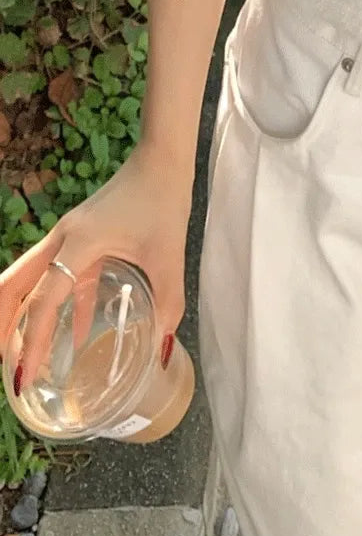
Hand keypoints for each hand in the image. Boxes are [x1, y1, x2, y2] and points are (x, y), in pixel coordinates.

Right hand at [0, 140, 191, 395]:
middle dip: (2, 326)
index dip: (31, 342)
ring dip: (22, 315)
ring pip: (28, 281)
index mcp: (78, 243)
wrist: (163, 158)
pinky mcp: (82, 237)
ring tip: (28, 354)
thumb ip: (168, 301)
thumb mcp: (169, 254)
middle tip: (7, 366)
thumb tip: (163, 348)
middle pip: (12, 287)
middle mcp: (62, 240)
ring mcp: (68, 237)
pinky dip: (58, 305)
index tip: (24, 377)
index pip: (42, 301)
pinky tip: (74, 333)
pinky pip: (59, 277)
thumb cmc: (164, 200)